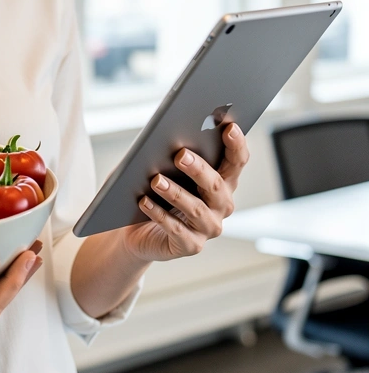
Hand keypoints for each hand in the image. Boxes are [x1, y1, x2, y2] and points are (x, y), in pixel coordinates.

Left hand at [120, 123, 248, 262]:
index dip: (236, 145)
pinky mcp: (190, 246)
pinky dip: (159, 214)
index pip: (236, 162)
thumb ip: (167, 155)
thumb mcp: (160, 169)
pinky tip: (144, 201)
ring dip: (175, 193)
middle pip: (216, 186)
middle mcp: (221, 206)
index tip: (229, 127)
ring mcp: (208, 228)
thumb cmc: (153, 192)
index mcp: (221, 182)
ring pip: (196, 209)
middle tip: (180, 154)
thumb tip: (162, 139)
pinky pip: (176, 230)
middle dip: (199, 168)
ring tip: (156, 179)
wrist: (136, 231)